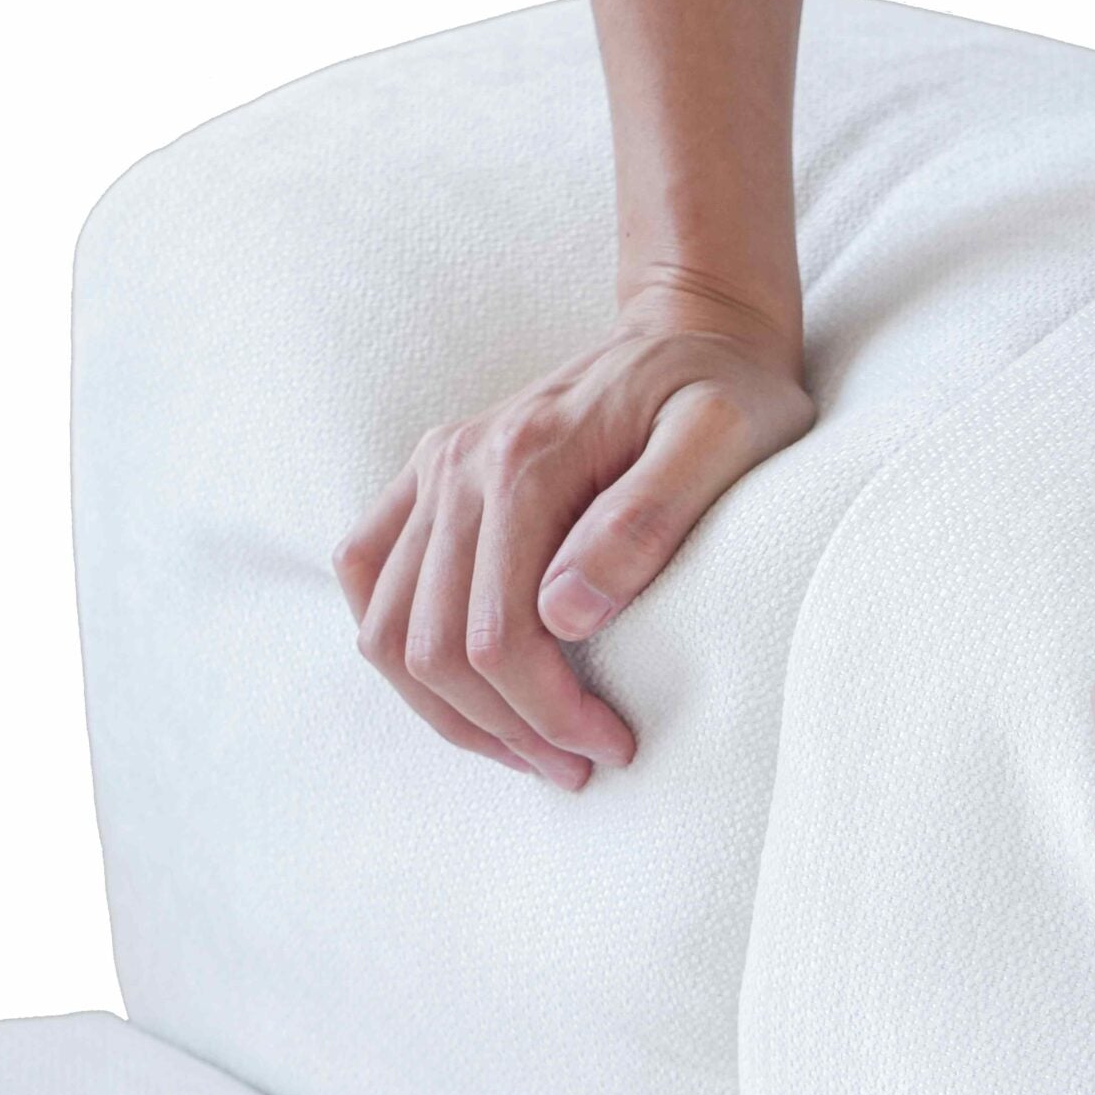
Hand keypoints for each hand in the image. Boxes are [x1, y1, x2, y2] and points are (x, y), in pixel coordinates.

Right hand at [336, 287, 812, 786]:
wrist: (694, 326)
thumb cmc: (726, 391)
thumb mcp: (722, 439)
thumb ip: (648, 519)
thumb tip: (566, 615)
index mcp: (524, 462)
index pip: (498, 636)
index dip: (549, 713)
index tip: (613, 748)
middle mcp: (458, 465)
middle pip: (432, 646)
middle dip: (504, 729)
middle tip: (579, 768)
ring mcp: (434, 470)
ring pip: (386, 629)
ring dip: (449, 710)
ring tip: (529, 750)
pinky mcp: (429, 477)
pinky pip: (368, 576)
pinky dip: (399, 648)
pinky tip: (464, 689)